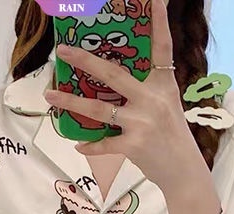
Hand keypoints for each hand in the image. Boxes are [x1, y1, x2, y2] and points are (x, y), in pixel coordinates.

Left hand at [43, 0, 207, 191]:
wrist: (183, 171)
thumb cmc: (172, 136)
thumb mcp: (166, 105)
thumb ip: (145, 91)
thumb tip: (113, 82)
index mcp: (163, 85)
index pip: (162, 48)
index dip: (159, 22)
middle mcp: (152, 99)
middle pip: (113, 74)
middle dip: (85, 61)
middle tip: (64, 50)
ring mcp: (142, 122)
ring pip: (98, 108)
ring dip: (71, 101)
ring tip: (50, 95)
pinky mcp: (133, 145)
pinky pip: (103, 143)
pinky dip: (90, 146)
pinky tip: (79, 145)